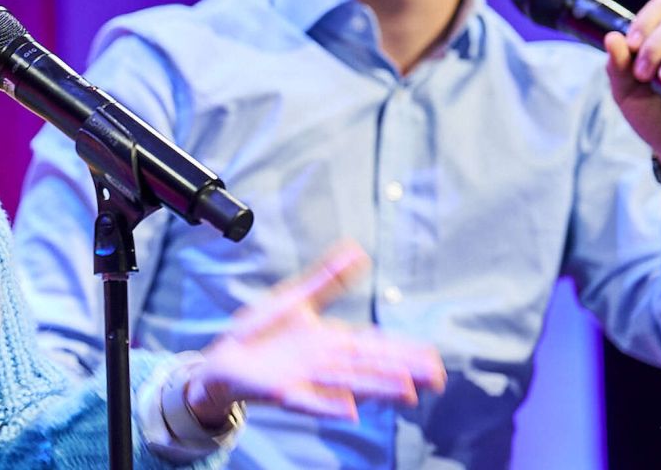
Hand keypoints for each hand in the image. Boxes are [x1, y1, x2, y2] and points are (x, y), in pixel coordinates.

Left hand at [185, 242, 445, 424]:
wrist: (225, 357)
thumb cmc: (264, 332)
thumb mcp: (297, 299)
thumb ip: (328, 278)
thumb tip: (358, 249)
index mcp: (334, 342)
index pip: (377, 346)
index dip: (404, 352)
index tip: (433, 359)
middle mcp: (327, 363)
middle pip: (371, 367)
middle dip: (402, 371)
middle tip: (436, 378)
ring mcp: (307, 380)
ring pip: (349, 384)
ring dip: (376, 388)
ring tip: (407, 392)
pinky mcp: (284, 393)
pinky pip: (309, 402)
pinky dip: (328, 406)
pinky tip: (348, 411)